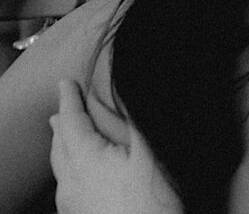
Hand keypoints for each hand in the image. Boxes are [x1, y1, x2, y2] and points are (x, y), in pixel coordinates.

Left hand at [49, 79, 182, 213]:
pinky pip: (65, 186)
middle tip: (63, 107)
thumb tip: (122, 97)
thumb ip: (131, 124)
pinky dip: (67, 168)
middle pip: (59, 146)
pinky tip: (76, 174)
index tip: (66, 83)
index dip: (69, 100)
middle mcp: (71, 182)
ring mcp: (73, 204)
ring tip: (63, 136)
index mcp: (86, 160)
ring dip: (61, 146)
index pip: (71, 123)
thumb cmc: (152, 203)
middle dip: (61, 124)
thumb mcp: (150, 154)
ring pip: (59, 168)